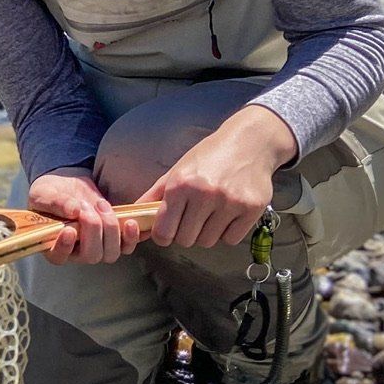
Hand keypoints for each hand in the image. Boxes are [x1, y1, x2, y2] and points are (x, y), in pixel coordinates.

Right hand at [28, 168, 143, 266]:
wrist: (68, 187)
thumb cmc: (50, 195)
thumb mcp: (44, 194)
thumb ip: (55, 202)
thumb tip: (73, 210)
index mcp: (53, 245)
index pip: (58, 256)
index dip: (64, 247)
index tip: (69, 230)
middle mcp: (76, 253)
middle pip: (91, 256)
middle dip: (93, 231)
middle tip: (86, 207)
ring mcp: (97, 248)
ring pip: (110, 253)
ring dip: (110, 229)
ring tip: (101, 205)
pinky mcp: (113, 240)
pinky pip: (126, 247)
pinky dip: (131, 237)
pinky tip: (130, 222)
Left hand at [141, 104, 297, 249]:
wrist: (249, 142)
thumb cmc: (209, 156)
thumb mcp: (177, 171)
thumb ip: (154, 195)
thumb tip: (132, 215)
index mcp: (180, 185)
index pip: (163, 232)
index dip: (164, 235)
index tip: (169, 229)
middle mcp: (204, 195)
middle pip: (186, 240)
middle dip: (186, 233)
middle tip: (192, 218)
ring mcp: (229, 203)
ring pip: (208, 242)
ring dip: (206, 233)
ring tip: (211, 213)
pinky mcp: (251, 209)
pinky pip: (230, 239)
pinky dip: (227, 232)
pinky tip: (228, 215)